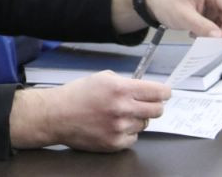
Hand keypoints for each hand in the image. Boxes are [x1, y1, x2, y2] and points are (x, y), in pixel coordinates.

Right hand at [10, 71, 168, 150]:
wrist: (57, 115)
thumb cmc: (76, 95)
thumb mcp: (101, 78)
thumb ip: (124, 82)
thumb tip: (143, 88)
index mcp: (121, 89)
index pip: (158, 92)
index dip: (164, 92)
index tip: (164, 93)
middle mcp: (123, 108)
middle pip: (157, 110)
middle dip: (153, 105)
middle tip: (144, 104)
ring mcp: (120, 128)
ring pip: (144, 124)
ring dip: (136, 119)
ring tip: (118, 115)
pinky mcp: (115, 143)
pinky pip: (133, 138)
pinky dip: (127, 132)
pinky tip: (112, 126)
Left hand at [145, 0, 221, 37]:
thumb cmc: (165, 2)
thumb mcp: (183, 16)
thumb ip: (202, 27)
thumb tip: (220, 37)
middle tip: (212, 43)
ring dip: (213, 30)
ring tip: (196, 34)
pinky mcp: (210, 5)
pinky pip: (216, 20)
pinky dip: (208, 28)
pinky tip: (195, 31)